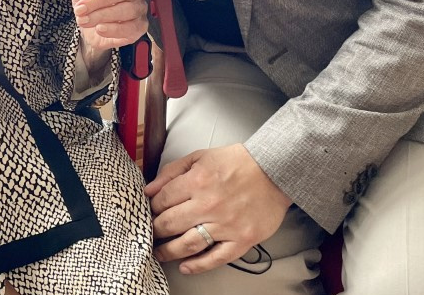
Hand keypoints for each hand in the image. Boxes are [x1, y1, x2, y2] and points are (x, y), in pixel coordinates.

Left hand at [72, 0, 147, 75]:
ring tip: (85, 20)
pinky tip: (100, 28)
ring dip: (101, 16)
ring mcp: (140, 9)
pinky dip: (113, 29)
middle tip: (81, 8)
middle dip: (98, 0)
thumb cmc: (90, 4)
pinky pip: (130, 28)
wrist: (90, 27)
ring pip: (125, 10)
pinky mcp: (139, 27)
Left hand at [145, 144, 290, 274]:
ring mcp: (225, 225)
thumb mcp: (200, 157)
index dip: (152, 207)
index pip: (163, 200)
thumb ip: (172, 171)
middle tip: (150, 233)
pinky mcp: (241, 240)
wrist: (273, 171)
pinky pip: (215, 258)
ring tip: (160, 253)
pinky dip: (198, 266)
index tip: (150, 211)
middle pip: (170, 224)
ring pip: (188, 244)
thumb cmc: (237, 163)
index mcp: (197, 181)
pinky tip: (186, 266)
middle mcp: (209, 204)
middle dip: (155, 230)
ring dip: (169, 251)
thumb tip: (150, 189)